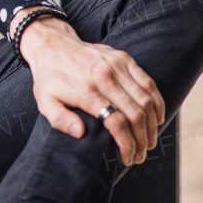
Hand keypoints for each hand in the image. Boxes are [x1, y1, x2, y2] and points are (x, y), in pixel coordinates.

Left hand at [15, 11, 165, 165]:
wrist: (51, 44)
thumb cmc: (49, 76)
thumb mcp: (45, 101)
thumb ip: (60, 119)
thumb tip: (80, 133)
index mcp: (86, 91)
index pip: (116, 122)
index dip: (127, 144)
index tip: (128, 158)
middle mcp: (104, 77)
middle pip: (135, 114)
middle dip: (142, 140)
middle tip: (142, 154)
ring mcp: (116, 66)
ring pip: (146, 100)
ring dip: (152, 125)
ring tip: (149, 142)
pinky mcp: (123, 58)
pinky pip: (148, 82)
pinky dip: (157, 102)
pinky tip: (157, 118)